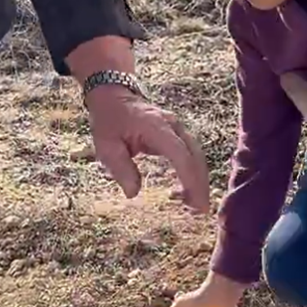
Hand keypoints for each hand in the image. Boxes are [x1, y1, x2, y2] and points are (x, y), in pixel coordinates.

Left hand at [85, 86, 210, 212]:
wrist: (112, 96)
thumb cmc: (109, 121)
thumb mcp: (106, 145)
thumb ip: (120, 168)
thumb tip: (134, 193)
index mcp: (156, 127)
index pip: (181, 154)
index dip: (190, 178)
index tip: (194, 201)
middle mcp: (172, 126)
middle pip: (195, 156)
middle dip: (200, 183)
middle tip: (200, 210)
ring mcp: (177, 128)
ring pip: (197, 155)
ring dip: (198, 179)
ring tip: (194, 205)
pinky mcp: (177, 133)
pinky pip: (191, 154)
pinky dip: (192, 172)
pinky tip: (186, 191)